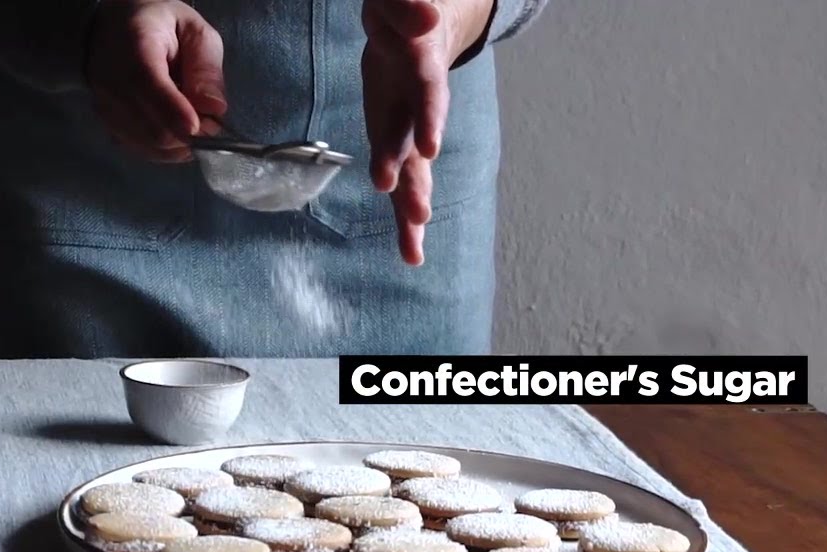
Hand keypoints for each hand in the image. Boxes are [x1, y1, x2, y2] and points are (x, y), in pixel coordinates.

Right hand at [85, 0, 226, 162]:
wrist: (111, 28)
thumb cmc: (157, 24)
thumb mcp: (193, 30)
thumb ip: (205, 66)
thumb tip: (214, 108)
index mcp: (135, 47)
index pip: (149, 86)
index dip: (176, 113)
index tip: (202, 127)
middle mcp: (112, 82)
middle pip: (153, 129)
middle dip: (190, 134)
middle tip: (209, 121)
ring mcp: (106, 108)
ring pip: (150, 146)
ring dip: (180, 142)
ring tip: (189, 117)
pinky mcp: (108, 126)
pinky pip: (142, 150)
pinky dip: (166, 148)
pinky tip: (174, 128)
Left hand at [362, 0, 492, 264]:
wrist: (412, 25)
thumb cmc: (401, 13)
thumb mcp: (399, 4)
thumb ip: (408, 10)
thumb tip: (422, 21)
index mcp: (420, 68)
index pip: (426, 94)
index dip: (429, 119)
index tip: (430, 146)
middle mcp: (419, 107)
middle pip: (419, 147)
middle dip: (417, 180)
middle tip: (418, 213)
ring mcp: (409, 128)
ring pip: (413, 174)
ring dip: (411, 207)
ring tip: (414, 246)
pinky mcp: (396, 142)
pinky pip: (400, 182)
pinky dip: (403, 216)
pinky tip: (412, 253)